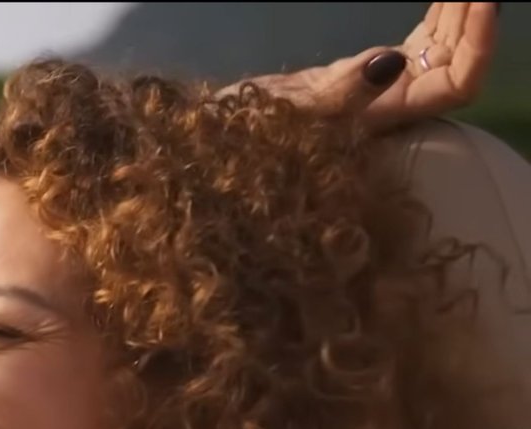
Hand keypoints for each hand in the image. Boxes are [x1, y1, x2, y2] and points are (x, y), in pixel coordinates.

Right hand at [227, 2, 497, 132]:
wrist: (222, 137)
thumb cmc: (253, 131)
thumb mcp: (292, 110)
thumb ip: (343, 92)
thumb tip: (391, 61)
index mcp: (387, 115)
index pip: (457, 82)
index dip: (478, 45)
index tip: (482, 0)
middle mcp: (396, 104)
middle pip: (458, 60)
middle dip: (471, 18)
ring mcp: (386, 89)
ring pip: (443, 48)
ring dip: (457, 14)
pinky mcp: (369, 75)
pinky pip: (419, 44)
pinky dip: (438, 18)